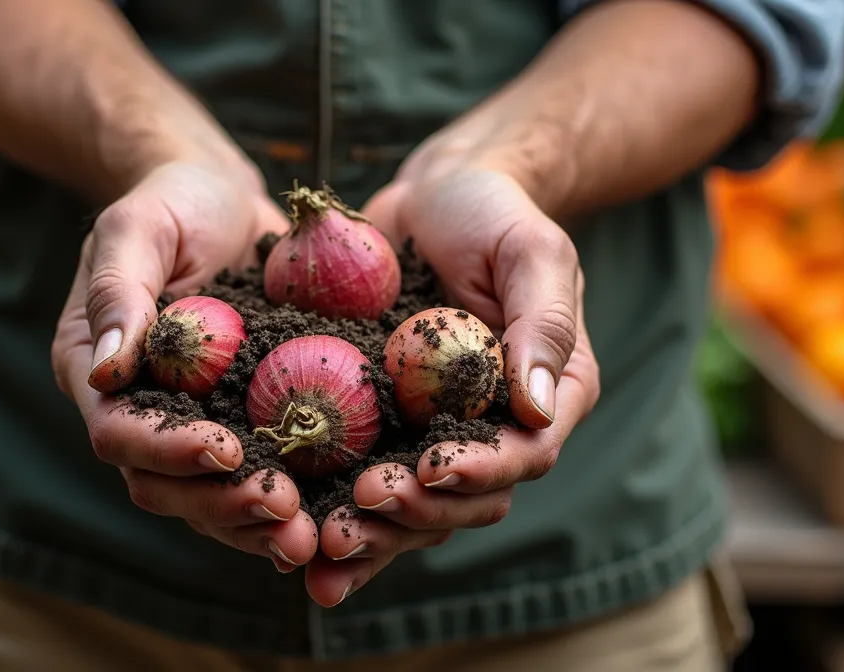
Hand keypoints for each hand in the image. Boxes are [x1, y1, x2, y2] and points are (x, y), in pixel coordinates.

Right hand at [51, 161, 319, 572]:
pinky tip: (335, 515)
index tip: (227, 450)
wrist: (227, 198)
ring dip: (258, 523)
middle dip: (221, 505)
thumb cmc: (173, 198)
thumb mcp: (138, 224)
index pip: (118, 431)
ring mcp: (195, 422)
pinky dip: (294, 499)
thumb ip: (118, 288)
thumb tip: (110, 368)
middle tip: (283, 513)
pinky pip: (262, 474)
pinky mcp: (246, 421)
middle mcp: (141, 410)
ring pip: (212, 498)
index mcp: (97, 372)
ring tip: (310, 539)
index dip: (169, 451)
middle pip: (164, 485)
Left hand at [303, 165, 600, 606]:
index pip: (525, 454)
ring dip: (373, 533)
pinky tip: (298, 550)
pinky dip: (333, 517)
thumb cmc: (492, 211)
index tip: (433, 472)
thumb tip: (535, 406)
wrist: (430, 195)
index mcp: (545, 395)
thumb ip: (542, 323)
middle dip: (416, 514)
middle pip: (466, 500)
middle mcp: (493, 427)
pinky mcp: (381, 427)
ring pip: (412, 509)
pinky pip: (361, 481)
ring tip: (324, 544)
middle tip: (361, 505)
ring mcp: (433, 433)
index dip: (480, 473)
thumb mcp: (531, 251)